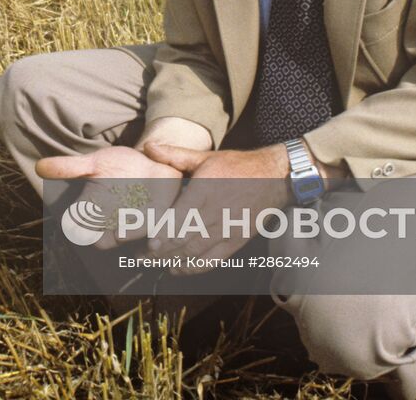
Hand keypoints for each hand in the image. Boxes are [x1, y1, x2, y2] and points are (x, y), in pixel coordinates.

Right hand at [36, 146, 182, 248]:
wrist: (151, 160)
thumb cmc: (119, 165)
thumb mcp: (94, 162)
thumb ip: (69, 167)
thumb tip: (39, 166)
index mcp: (95, 211)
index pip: (80, 232)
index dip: (80, 229)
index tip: (85, 217)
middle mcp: (112, 222)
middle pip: (104, 241)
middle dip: (107, 234)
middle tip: (114, 223)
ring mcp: (134, 224)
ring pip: (129, 239)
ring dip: (132, 235)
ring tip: (137, 224)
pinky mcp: (157, 221)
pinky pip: (155, 235)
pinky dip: (155, 238)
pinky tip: (156, 233)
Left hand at [141, 143, 291, 269]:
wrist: (275, 178)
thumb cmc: (236, 166)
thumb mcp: (206, 157)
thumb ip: (175, 155)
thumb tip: (148, 147)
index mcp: (205, 189)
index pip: (180, 217)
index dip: (163, 233)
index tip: (148, 242)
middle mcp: (216, 212)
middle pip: (183, 239)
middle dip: (160, 251)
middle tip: (140, 256)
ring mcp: (227, 229)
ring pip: (195, 252)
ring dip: (172, 261)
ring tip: (153, 262)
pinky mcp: (236, 241)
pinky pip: (212, 260)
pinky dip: (193, 268)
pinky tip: (178, 269)